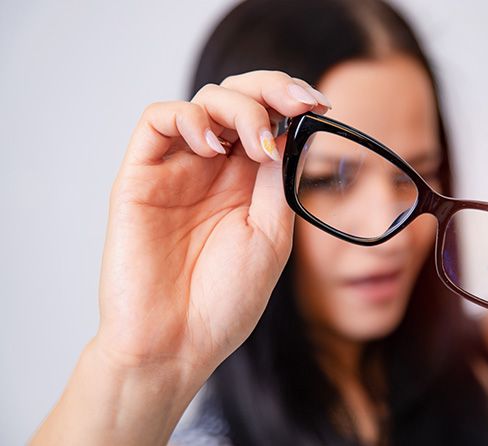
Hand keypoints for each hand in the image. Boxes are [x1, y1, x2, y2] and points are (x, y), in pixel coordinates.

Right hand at [96, 71, 330, 374]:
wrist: (176, 344)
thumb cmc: (226, 300)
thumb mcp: (271, 235)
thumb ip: (276, 181)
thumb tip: (288, 131)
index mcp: (248, 183)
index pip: (268, 119)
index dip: (291, 102)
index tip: (320, 105)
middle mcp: (214, 170)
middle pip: (238, 98)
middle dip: (272, 88)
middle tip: (298, 103)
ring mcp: (178, 170)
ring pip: (204, 101)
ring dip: (239, 107)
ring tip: (256, 143)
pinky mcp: (141, 176)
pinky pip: (158, 120)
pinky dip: (189, 117)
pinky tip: (214, 146)